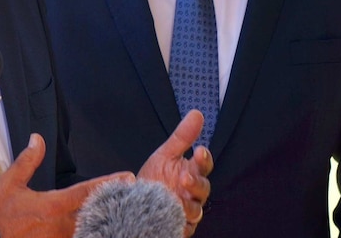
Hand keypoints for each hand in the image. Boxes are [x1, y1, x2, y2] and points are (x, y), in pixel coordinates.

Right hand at [0, 133, 135, 237]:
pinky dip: (90, 232)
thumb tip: (37, 139)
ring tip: (124, 212)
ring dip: (105, 220)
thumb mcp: (9, 182)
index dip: (109, 183)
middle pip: (96, 212)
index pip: (87, 191)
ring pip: (90, 229)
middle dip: (114, 203)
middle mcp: (62, 223)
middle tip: (134, 195)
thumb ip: (27, 161)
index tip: (128, 177)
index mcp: (54, 204)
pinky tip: (101, 229)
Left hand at [137, 110, 213, 236]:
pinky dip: (179, 223)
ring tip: (177, 198)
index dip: (204, 159)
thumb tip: (196, 114)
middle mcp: (191, 193)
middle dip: (196, 182)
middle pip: (203, 189)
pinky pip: (182, 227)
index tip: (200, 151)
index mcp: (191, 172)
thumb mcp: (166, 154)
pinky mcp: (176, 226)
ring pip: (195, 211)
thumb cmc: (155, 178)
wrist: (136, 203)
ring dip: (189, 205)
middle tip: (185, 177)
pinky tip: (171, 216)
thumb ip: (183, 136)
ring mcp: (185, 211)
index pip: (204, 165)